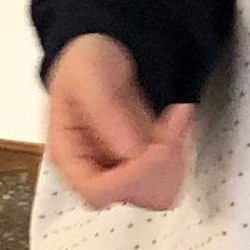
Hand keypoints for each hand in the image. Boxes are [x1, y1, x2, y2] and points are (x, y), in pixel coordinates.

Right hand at [44, 34, 194, 210]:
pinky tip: (176, 123)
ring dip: (175, 158)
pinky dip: (181, 153)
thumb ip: (106, 112)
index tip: (158, 148)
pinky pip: (171, 179)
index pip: (96, 192)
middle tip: (171, 122)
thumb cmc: (88, 63)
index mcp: (68, 156)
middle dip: (160, 163)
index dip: (131, 178)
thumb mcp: (91, 76)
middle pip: (133, 196)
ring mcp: (121, 174)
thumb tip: (130, 152)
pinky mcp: (143, 169)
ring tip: (174, 119)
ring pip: (159, 193)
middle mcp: (94, 172)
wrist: (104, 53)